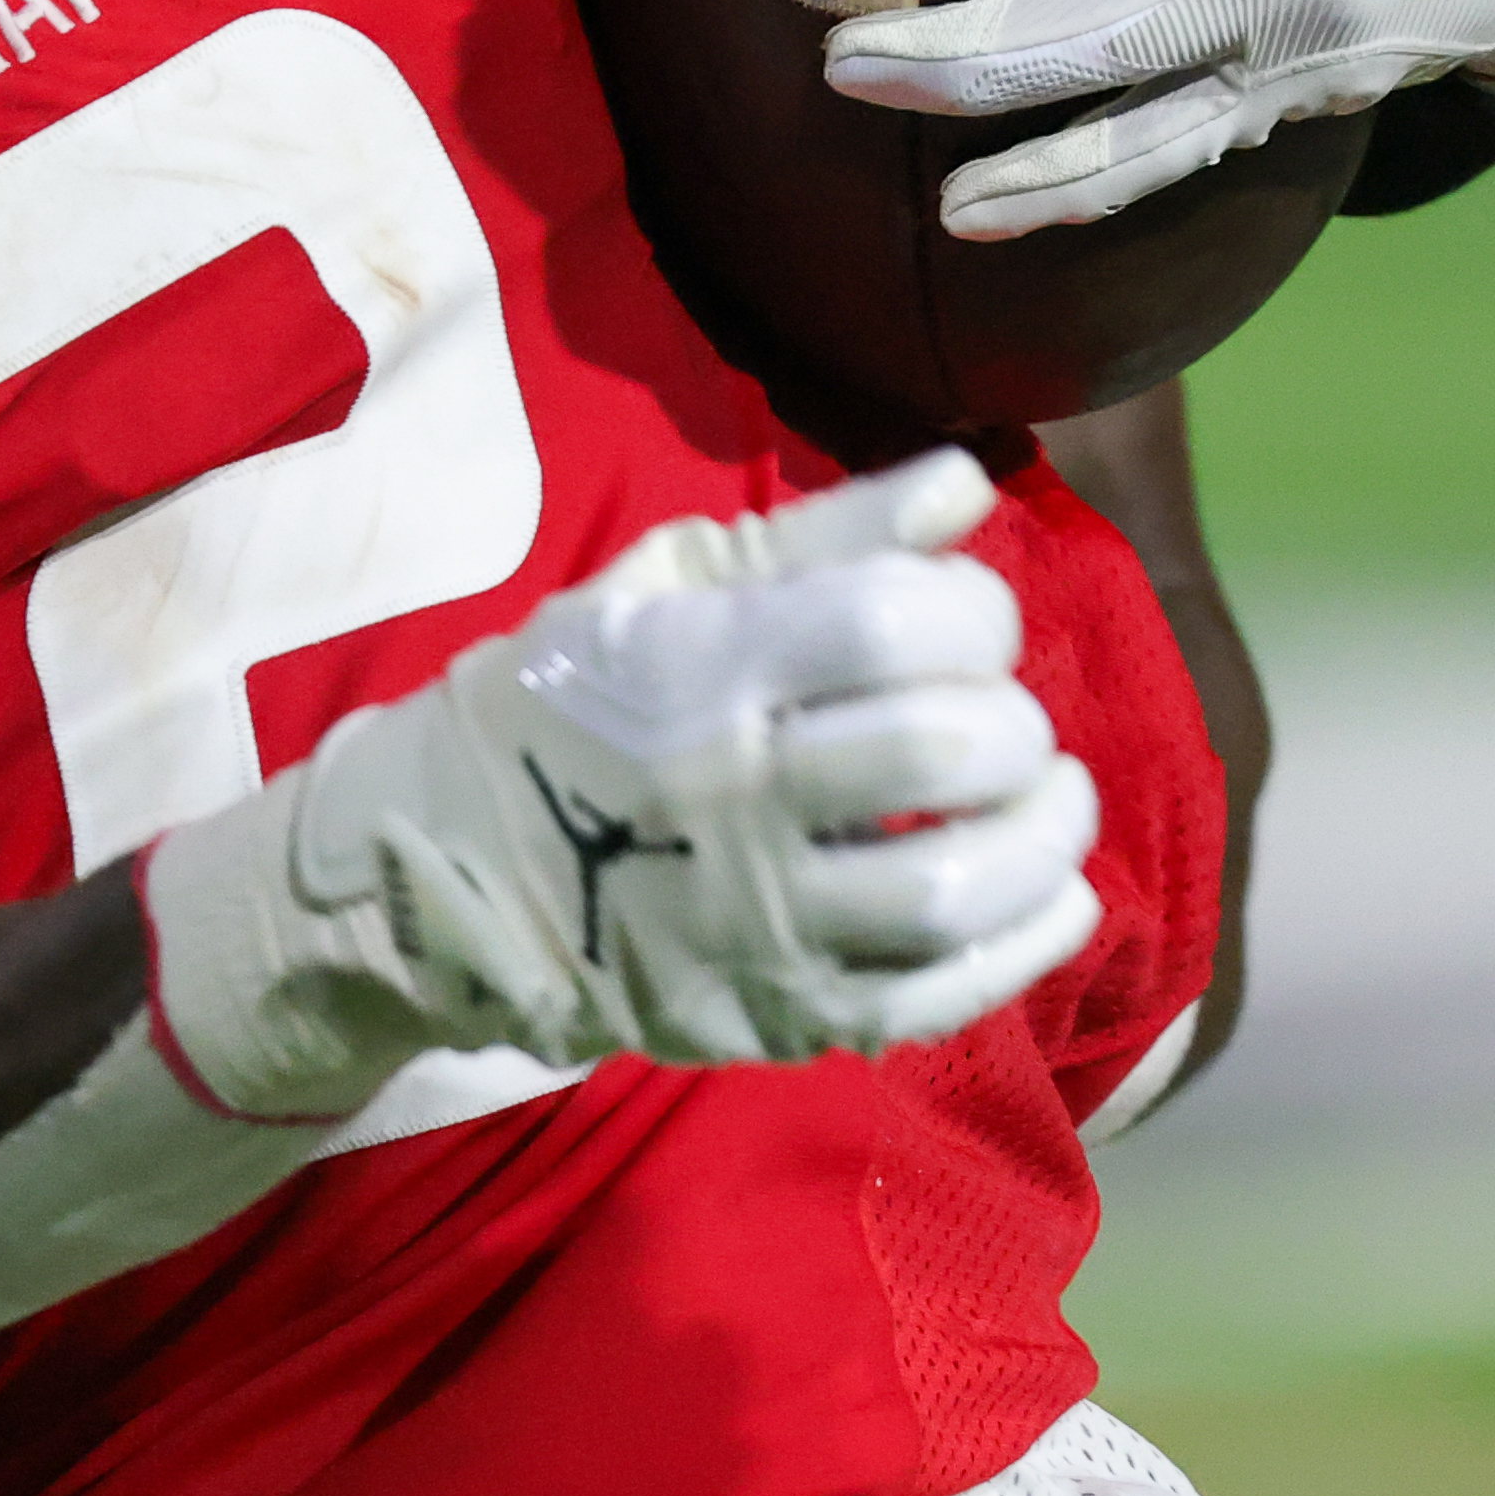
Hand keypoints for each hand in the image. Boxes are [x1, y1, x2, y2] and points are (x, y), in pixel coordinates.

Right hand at [157, 455, 1101, 1110]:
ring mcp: (755, 919)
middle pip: (944, 749)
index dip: (972, 608)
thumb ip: (826, 533)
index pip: (895, 621)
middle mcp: (728, 793)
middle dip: (1012, 721)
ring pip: (955, 885)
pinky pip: (941, 993)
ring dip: (1043, 833)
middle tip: (1001, 714)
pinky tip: (1051, 890)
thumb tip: (966, 482)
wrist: (443, 871)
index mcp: (697, 668)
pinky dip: (1028, 940)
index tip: (965, 618)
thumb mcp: (665, 587)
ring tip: (1049, 793)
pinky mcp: (778, 1013)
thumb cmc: (568, 705)